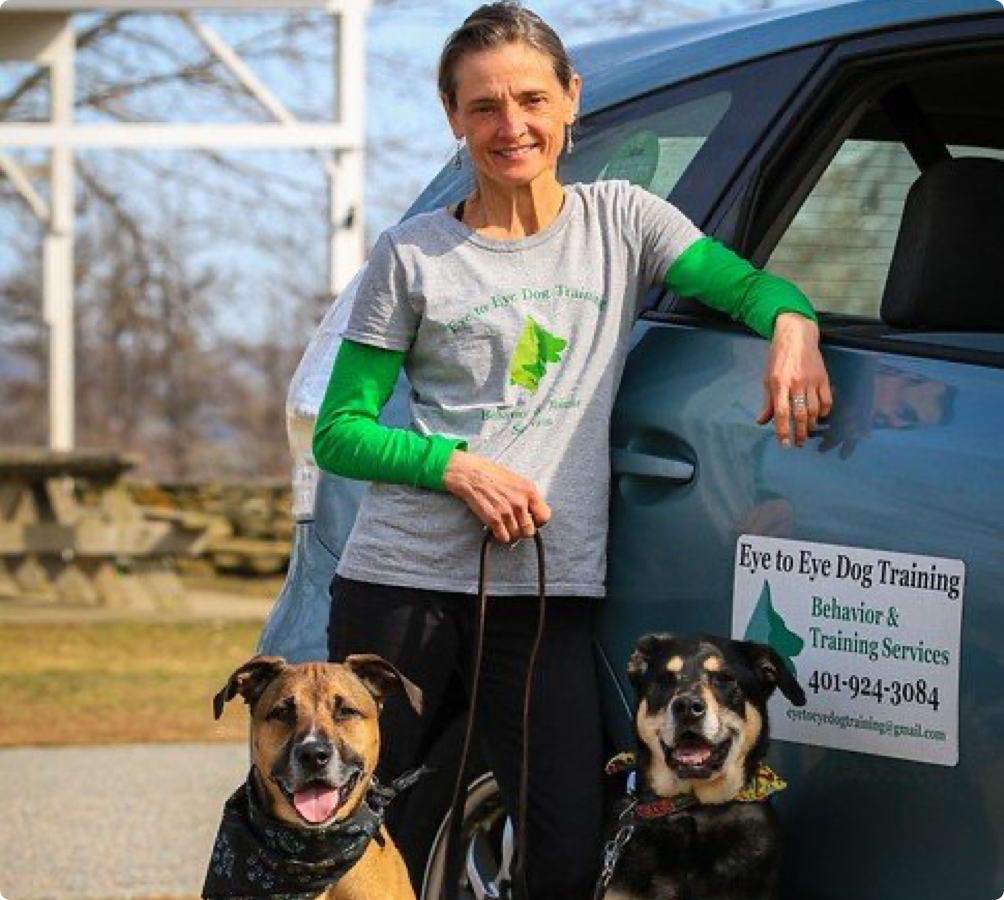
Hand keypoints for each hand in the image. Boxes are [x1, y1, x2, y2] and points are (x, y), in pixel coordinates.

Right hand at [443, 450, 550, 542]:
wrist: (471, 474)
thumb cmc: (493, 474)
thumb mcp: (518, 480)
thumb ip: (528, 496)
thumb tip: (534, 512)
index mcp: (529, 491)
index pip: (545, 517)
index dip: (538, 521)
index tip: (531, 520)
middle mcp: (520, 503)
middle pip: (530, 531)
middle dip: (523, 530)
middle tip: (516, 525)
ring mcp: (507, 512)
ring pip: (516, 536)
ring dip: (511, 533)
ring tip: (505, 525)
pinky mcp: (493, 519)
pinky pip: (503, 537)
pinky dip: (500, 536)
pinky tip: (497, 527)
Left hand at [758, 313, 832, 446]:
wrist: (797, 336)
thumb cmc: (778, 358)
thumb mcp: (767, 378)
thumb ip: (767, 402)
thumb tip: (762, 421)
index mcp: (779, 383)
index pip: (781, 412)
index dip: (783, 430)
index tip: (784, 444)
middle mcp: (796, 383)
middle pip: (800, 414)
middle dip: (799, 433)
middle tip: (798, 444)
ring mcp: (812, 380)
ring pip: (814, 410)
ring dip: (811, 425)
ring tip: (806, 433)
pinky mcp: (823, 377)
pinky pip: (827, 400)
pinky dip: (824, 413)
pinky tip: (819, 418)